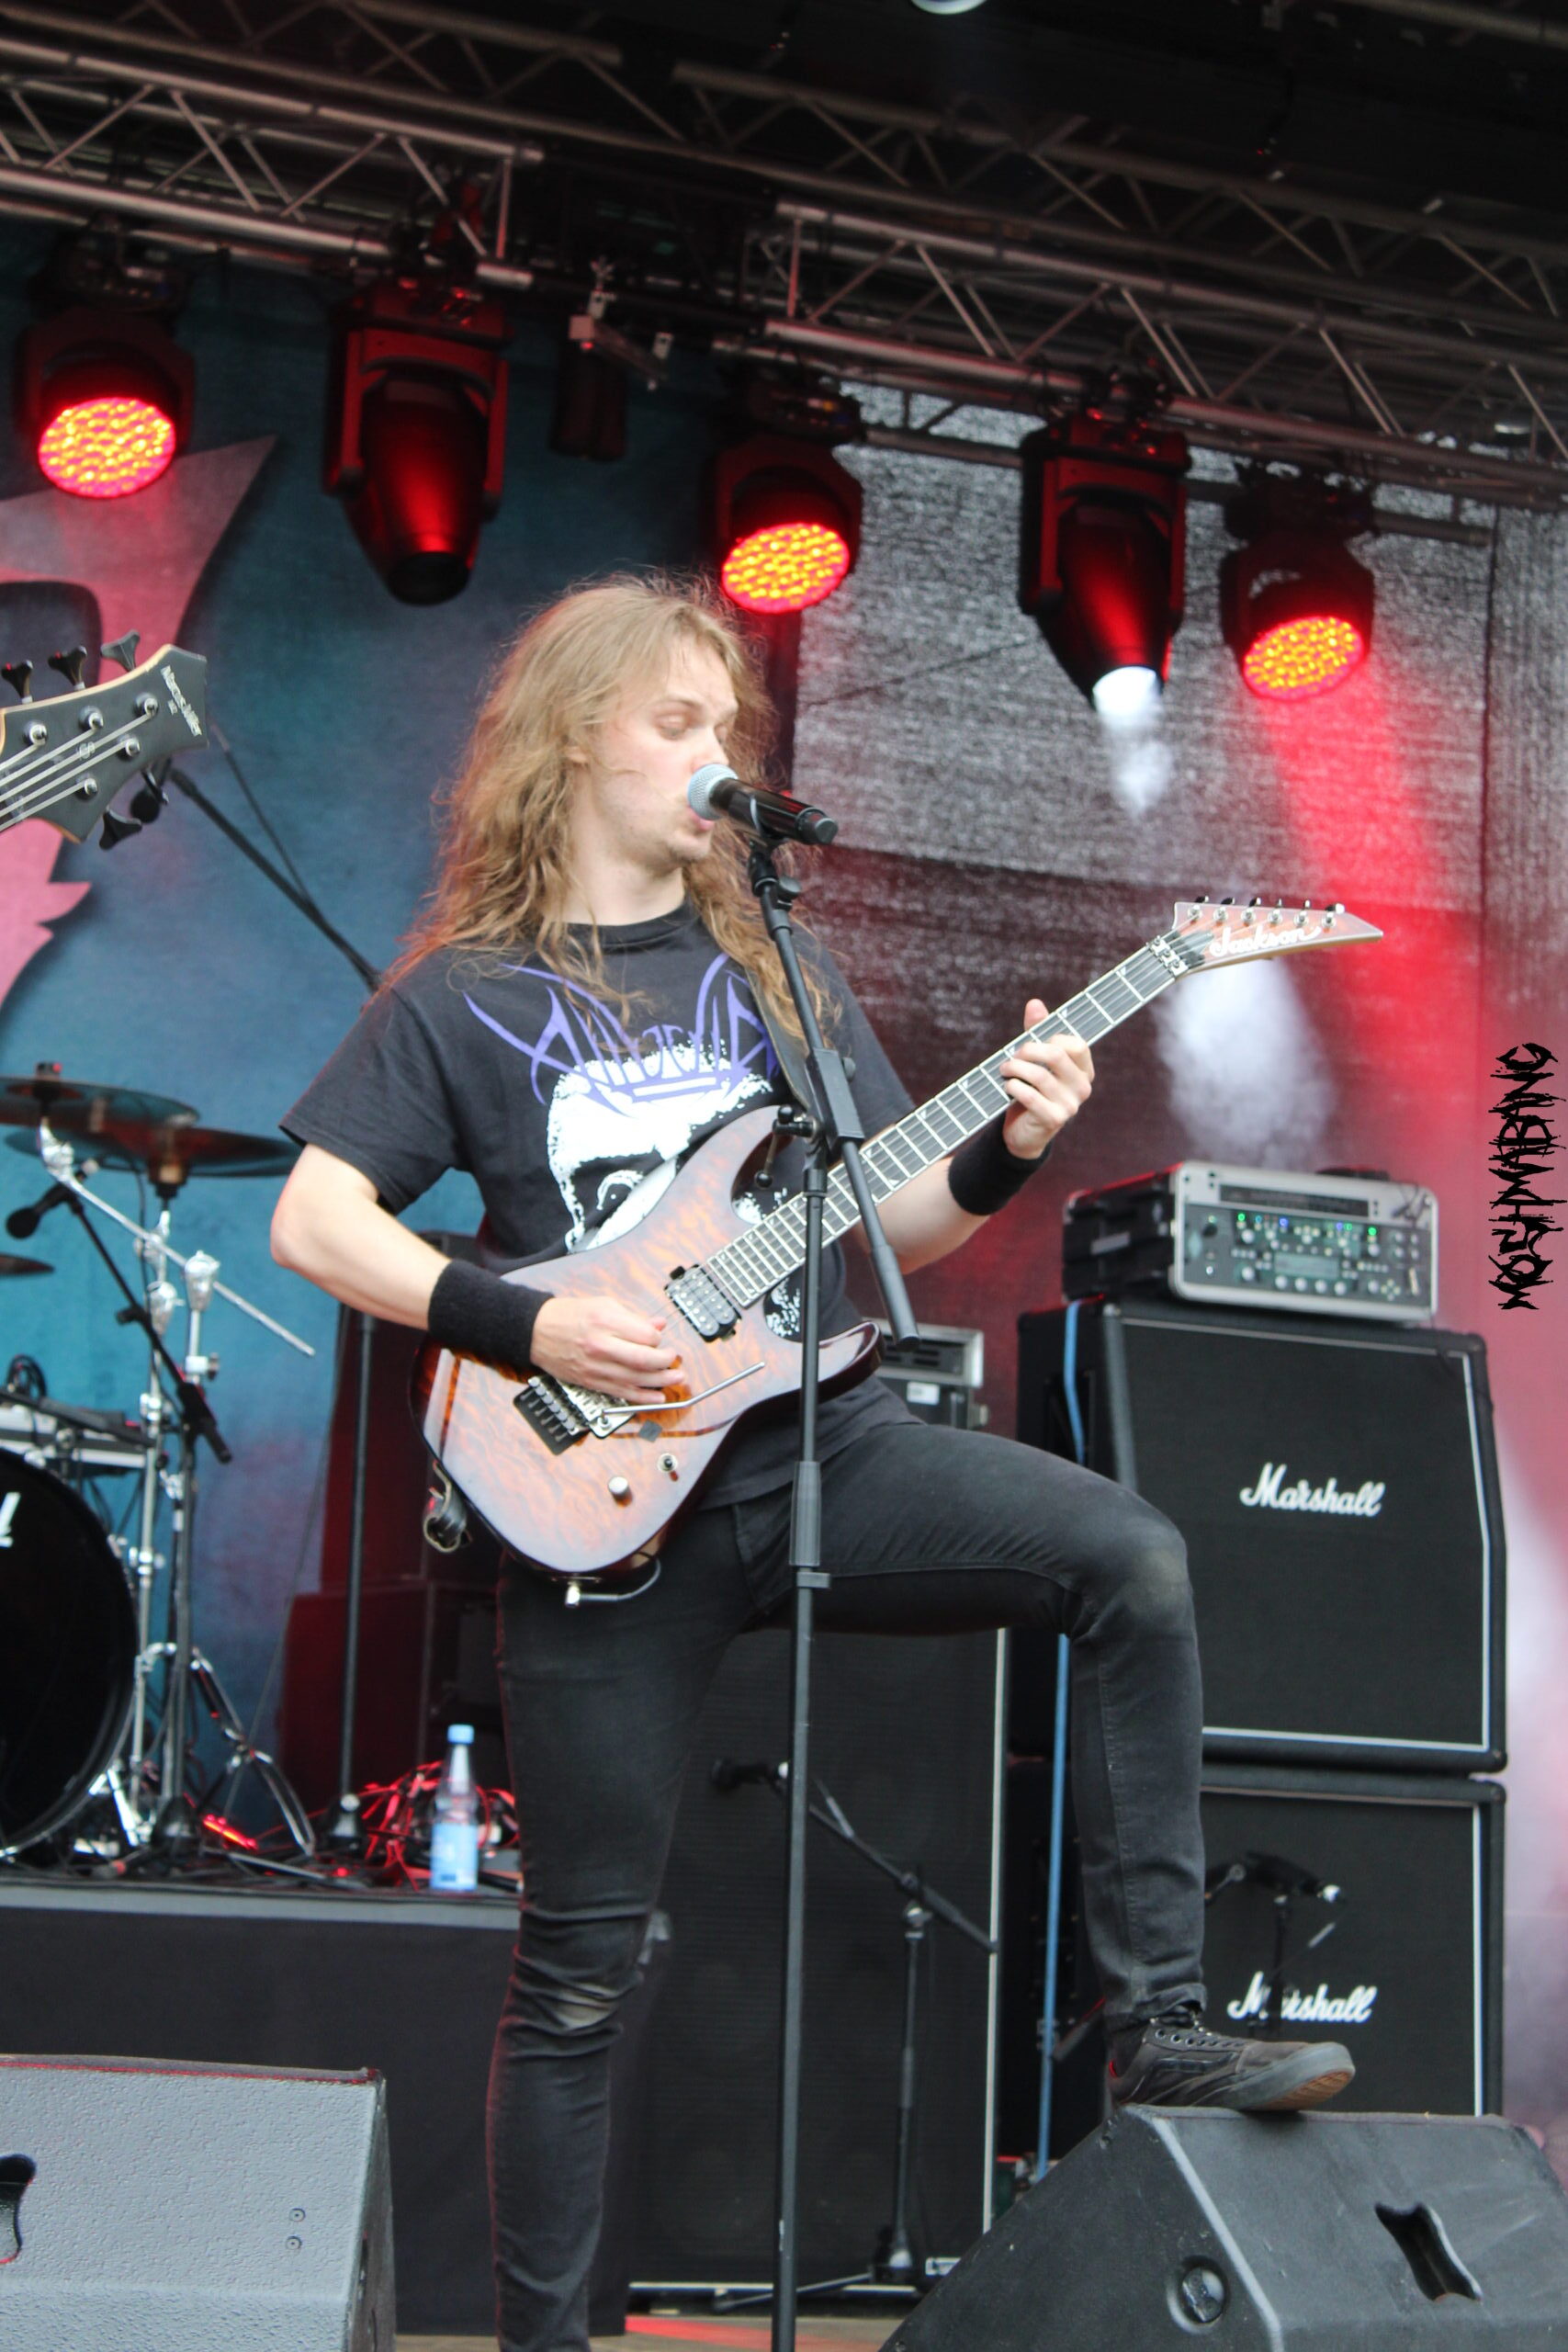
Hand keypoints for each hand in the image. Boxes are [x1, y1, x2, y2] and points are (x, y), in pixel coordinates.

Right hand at [530, 1295, 681, 1404]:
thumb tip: (658, 1325)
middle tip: (674, 1359)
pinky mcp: (591, 1382)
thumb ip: (632, 1317)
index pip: (645, 1335)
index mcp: (605, 1322)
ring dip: (661, 1382)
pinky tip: (657, 1397)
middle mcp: (601, 1346)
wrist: (536, 1331)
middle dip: (665, 1362)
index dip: (659, 1339)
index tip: (660, 1338)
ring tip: (676, 1378)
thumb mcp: (603, 1305)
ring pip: (636, 1380)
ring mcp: (595, 1367)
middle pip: (643, 1360)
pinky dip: (642, 1397)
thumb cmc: (568, 1315)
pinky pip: (621, 1393)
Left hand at [998, 997, 1093, 1159]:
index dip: (1051, 1039)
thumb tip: (1035, 1003)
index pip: (1076, 1045)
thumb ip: (1037, 1032)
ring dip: (1014, 1069)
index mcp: (1083, 1070)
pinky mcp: (1053, 1119)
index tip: (1033, 1043)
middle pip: (1056, 1055)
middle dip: (1027, 1051)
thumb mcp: (1035, 1060)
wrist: (1024, 1132)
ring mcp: (1070, 1105)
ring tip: (1004, 1070)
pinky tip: (1007, 1086)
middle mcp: (1082, 1088)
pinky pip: (1029, 1095)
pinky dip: (1012, 1086)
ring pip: (1039, 1075)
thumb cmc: (1031, 1090)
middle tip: (1012, 1056)